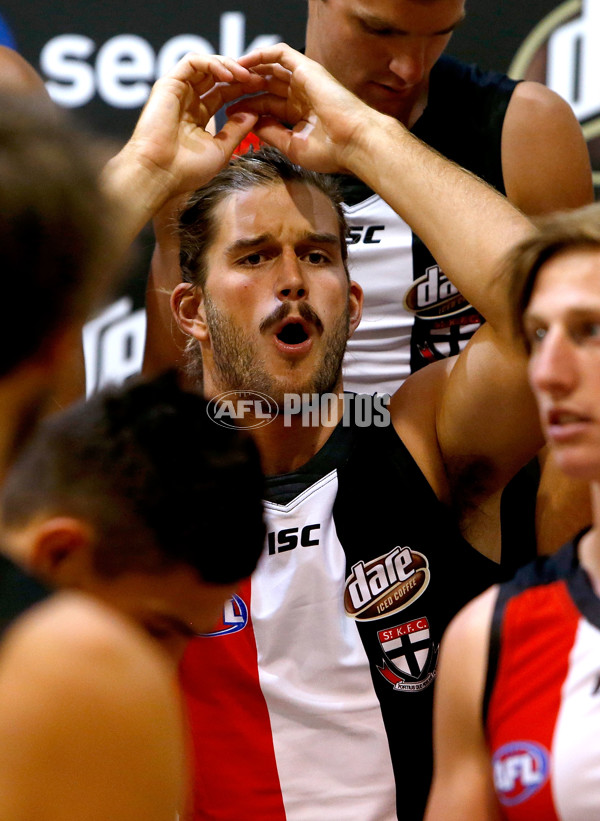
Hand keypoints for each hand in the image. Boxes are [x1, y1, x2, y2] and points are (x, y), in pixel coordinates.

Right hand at [104, 52, 263, 215]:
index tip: (263, 90)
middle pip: (217, 77)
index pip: (224, 93)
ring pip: (205, 65)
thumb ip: (237, 129)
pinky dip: (212, 63)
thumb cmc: (187, 170)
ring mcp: (178, 91)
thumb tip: (254, 113)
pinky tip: (229, 75)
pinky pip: (192, 62)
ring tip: (246, 76)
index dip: (244, 89)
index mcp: (199, 116)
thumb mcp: (221, 149)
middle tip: (260, 79)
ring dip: (228, 66)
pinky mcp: (168, 84)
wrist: (161, 174)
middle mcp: (188, 101)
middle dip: (240, 75)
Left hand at [232, 43, 386, 172]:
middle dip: (243, 87)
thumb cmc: (331, 151)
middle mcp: (302, 94)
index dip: (247, 107)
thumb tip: (250, 124)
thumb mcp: (292, 146)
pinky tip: (242, 63)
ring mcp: (305, 79)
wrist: (354, 142)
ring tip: (227, 75)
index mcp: (300, 113)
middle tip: (222, 91)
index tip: (228, 113)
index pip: (267, 105)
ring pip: (270, 68)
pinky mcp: (307, 68)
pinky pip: (280, 53)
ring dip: (248, 70)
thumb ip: (270, 133)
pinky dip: (260, 55)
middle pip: (266, 85)